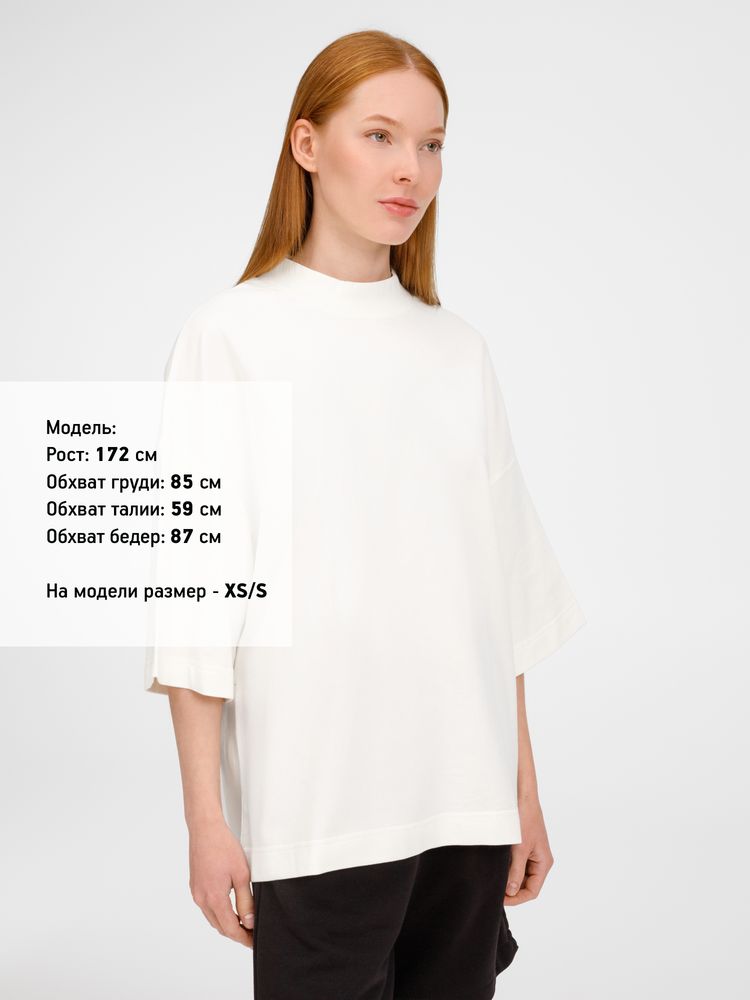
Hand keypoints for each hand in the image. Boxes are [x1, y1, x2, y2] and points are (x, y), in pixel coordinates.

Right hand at [188, 817, 254, 947]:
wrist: (205, 829)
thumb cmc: (224, 847)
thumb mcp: (242, 875)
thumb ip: (246, 901)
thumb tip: (250, 921)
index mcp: (214, 898)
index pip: (230, 928)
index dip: (244, 938)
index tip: (254, 942)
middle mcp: (202, 899)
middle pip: (220, 926)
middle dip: (236, 933)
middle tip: (252, 934)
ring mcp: (196, 893)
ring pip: (213, 918)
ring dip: (227, 923)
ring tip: (244, 923)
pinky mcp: (195, 886)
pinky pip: (207, 907)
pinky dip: (219, 913)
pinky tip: (230, 908)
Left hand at [504, 795, 553, 905]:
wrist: (522, 796)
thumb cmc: (525, 819)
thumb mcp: (519, 849)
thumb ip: (516, 871)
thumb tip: (511, 892)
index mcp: (544, 863)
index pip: (532, 891)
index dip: (517, 898)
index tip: (500, 899)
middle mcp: (539, 860)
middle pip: (526, 885)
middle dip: (511, 890)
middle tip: (493, 891)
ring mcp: (531, 854)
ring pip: (520, 875)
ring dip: (508, 879)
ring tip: (493, 880)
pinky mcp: (522, 847)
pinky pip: (516, 864)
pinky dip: (507, 868)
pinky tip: (495, 868)